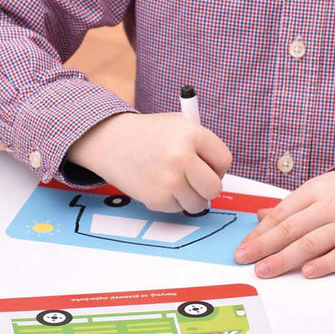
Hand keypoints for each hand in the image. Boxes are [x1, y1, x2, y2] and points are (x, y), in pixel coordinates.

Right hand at [66, 112, 232, 212]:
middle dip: (207, 187)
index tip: (206, 165)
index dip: (216, 165)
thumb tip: (220, 174)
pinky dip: (170, 201)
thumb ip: (202, 146)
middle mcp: (182, 156)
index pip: (224, 161)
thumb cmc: (148, 134)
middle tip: (195, 180)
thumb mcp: (177, 125)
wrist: (110, 141)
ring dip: (189, 197)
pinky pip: (177, 209)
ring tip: (173, 182)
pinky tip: (156, 184)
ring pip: (199, 204)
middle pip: (214, 187)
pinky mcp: (156, 198)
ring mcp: (169, 179)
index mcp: (192, 133)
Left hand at [234, 168, 334, 278]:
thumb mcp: (316, 190)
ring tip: (265, 269)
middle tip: (245, 259)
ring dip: (285, 258)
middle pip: (291, 229)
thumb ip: (289, 206)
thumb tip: (259, 216)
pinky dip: (324, 263)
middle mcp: (329, 208)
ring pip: (312, 243)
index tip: (242, 247)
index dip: (259, 233)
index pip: (280, 214)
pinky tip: (306, 272)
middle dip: (264, 246)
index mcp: (313, 192)